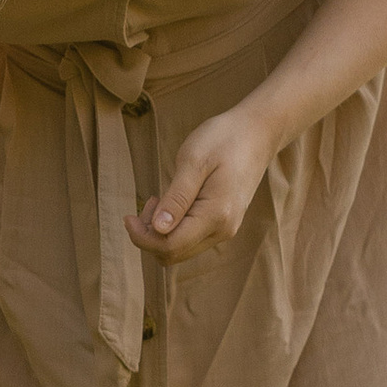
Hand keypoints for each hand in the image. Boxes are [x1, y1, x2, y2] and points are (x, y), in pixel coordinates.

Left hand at [125, 100, 277, 263]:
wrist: (258, 133)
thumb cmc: (224, 139)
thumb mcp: (193, 161)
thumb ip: (176, 198)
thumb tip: (158, 229)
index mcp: (215, 215)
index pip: (169, 246)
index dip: (142, 237)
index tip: (128, 216)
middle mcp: (223, 230)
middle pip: (174, 254)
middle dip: (150, 236)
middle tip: (146, 202)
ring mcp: (226, 229)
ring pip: (182, 249)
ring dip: (161, 232)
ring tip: (158, 200)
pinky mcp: (224, 223)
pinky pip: (192, 239)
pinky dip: (175, 228)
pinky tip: (172, 204)